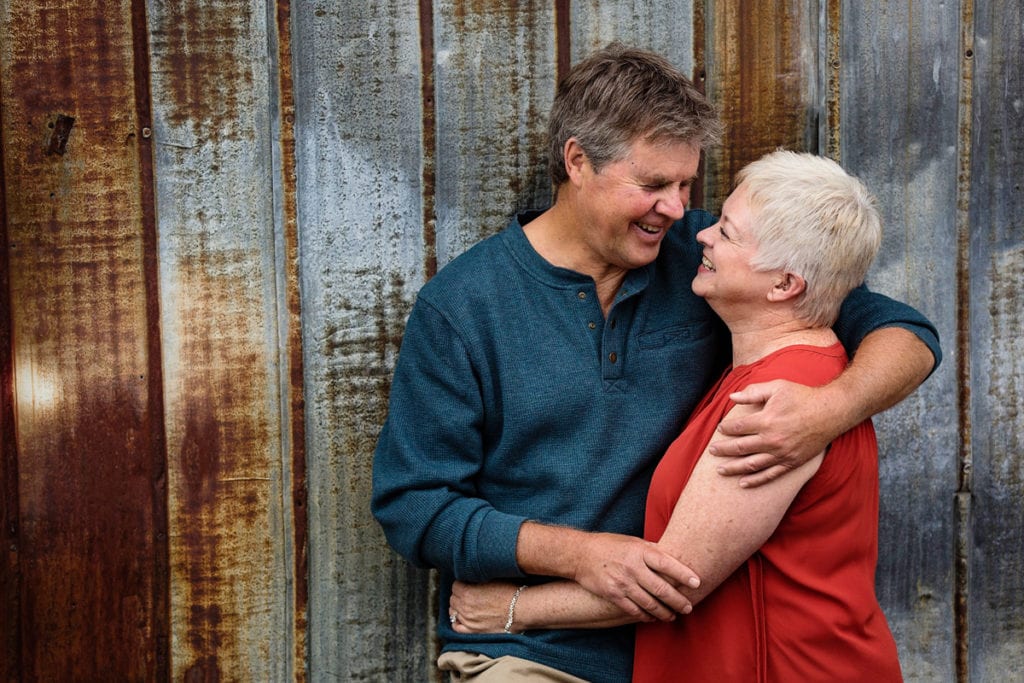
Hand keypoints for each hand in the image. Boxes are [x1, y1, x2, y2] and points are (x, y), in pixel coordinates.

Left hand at [449, 580, 517, 633]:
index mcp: (467, 592)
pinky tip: (463, 617)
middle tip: (468, 594)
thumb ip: (476, 578)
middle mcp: (465, 607)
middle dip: (459, 595)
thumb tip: (470, 577)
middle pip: (453, 599)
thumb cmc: (509, 592)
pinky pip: (456, 627)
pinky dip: (457, 621)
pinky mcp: (473, 631)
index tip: (467, 584)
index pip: (455, 586)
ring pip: (453, 612)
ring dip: (458, 607)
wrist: (520, 609)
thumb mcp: (491, 578)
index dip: (462, 584)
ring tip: (466, 605)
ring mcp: (468, 620)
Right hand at [572, 532, 699, 621]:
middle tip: (688, 608)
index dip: (684, 574)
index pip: (667, 564)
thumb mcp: (633, 542)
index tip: (697, 583)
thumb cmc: (610, 545)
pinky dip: (645, 616)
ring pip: (649, 603)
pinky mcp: (613, 595)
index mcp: (640, 551)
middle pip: (661, 588)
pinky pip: (634, 610)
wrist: (580, 554)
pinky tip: (653, 618)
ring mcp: (622, 582)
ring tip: (673, 616)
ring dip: (664, 612)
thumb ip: (651, 551)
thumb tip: (675, 559)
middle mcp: (632, 567)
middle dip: (678, 601)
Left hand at [709, 380, 837, 486]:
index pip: (738, 427)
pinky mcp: (792, 462)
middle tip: (711, 451)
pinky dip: (755, 480)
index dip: (726, 428)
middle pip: (740, 448)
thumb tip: (732, 396)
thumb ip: (753, 392)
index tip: (720, 429)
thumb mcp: (777, 387)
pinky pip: (770, 475)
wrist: (831, 412)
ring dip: (734, 468)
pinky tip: (743, 483)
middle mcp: (772, 440)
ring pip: (752, 465)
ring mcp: (782, 454)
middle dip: (723, 450)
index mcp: (766, 420)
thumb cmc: (802, 396)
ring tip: (720, 470)